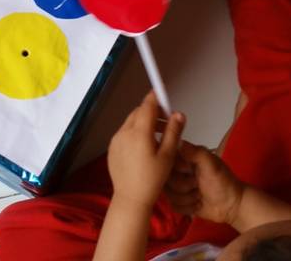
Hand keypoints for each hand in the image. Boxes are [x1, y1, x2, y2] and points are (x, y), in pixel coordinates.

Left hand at [107, 92, 185, 209]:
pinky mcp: (112, 148)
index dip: (154, 98)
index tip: (160, 93)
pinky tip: (145, 146)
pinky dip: (134, 132)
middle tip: (167, 121)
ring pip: (130, 123)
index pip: (146, 107)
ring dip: (143, 123)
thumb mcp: (168, 156)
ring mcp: (115, 140)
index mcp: (139, 132)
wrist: (131, 197)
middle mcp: (124, 132)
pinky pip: (124, 133)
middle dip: (152, 113)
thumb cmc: (153, 179)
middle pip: (137, 114)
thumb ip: (174, 133)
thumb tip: (179, 114)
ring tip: (159, 136)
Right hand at [165, 141, 244, 224]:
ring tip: (200, 195)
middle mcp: (176, 172)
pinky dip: (188, 208)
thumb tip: (178, 142)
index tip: (191, 171)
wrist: (233, 205)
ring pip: (169, 195)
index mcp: (182, 159)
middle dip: (184, 186)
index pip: (164, 162)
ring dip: (187, 198)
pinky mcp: (179, 202)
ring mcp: (177, 188)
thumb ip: (196, 152)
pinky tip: (198, 204)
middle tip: (198, 185)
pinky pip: (173, 206)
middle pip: (165, 181)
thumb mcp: (212, 165)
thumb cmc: (223, 182)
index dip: (177, 170)